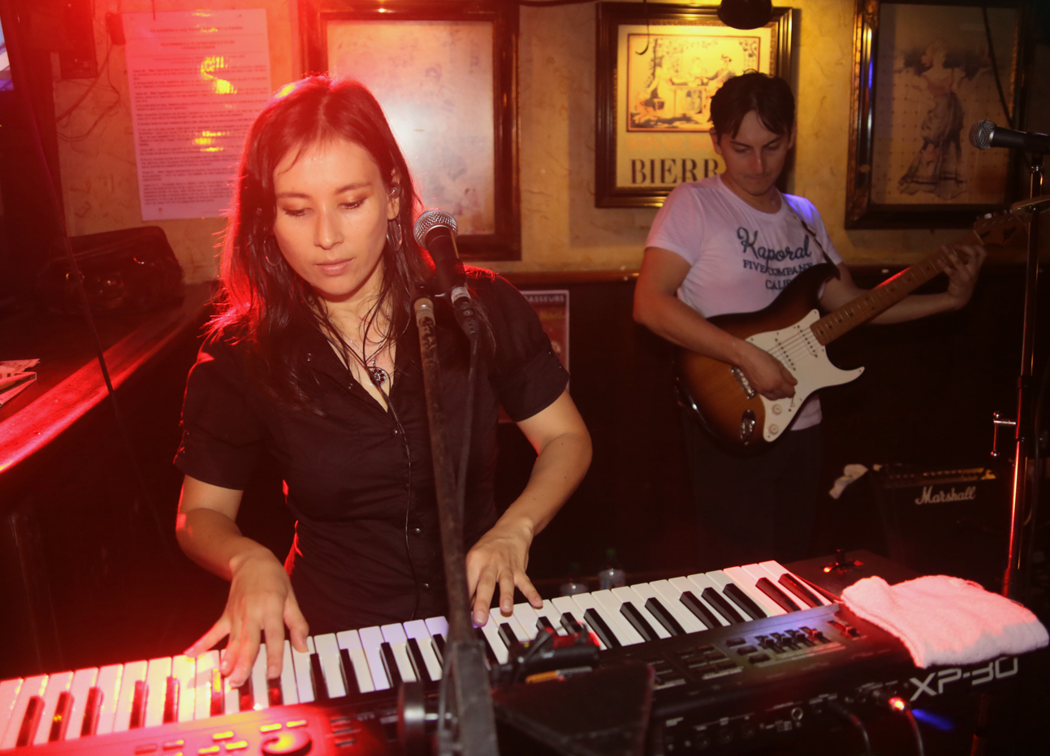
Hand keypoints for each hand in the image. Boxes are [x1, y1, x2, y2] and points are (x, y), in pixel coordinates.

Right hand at [184, 550, 308, 687]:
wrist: (251, 560)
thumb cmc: (274, 579)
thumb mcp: (291, 598)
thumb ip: (297, 624)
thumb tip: (302, 648)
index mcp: (272, 608)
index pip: (273, 635)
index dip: (274, 655)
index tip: (273, 673)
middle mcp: (253, 613)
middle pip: (248, 640)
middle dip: (244, 662)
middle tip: (239, 681)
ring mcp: (236, 614)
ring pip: (232, 639)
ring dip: (227, 658)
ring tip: (224, 674)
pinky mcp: (226, 615)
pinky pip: (214, 631)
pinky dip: (202, 643)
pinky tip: (190, 654)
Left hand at [465, 520, 541, 624]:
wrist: (511, 530)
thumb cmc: (488, 548)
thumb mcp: (474, 560)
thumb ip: (472, 583)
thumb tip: (467, 606)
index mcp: (474, 561)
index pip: (467, 583)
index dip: (464, 600)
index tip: (461, 616)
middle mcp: (490, 563)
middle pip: (486, 584)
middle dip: (482, 603)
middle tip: (480, 619)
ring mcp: (506, 566)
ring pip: (506, 583)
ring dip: (506, 596)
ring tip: (506, 609)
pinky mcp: (519, 569)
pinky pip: (526, 582)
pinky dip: (532, 593)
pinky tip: (537, 603)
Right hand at [738, 343, 796, 400]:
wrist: (746, 358)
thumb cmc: (762, 358)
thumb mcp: (778, 364)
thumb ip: (787, 375)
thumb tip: (794, 382)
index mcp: (778, 381)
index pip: (789, 392)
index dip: (792, 390)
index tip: (791, 385)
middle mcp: (770, 388)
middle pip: (783, 396)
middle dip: (786, 392)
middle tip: (786, 385)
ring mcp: (763, 390)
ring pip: (774, 398)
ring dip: (779, 394)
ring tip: (779, 387)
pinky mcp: (756, 390)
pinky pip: (767, 396)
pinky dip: (771, 394)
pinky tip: (770, 387)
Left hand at [939, 243, 985, 307]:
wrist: (961, 297)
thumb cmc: (965, 281)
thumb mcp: (972, 271)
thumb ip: (971, 261)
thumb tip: (965, 246)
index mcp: (978, 267)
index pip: (983, 253)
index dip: (975, 246)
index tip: (964, 244)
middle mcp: (974, 270)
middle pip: (973, 254)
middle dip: (964, 246)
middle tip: (954, 245)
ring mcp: (966, 276)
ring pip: (958, 262)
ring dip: (949, 253)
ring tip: (942, 247)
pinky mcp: (957, 281)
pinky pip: (950, 272)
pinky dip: (943, 265)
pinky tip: (938, 261)